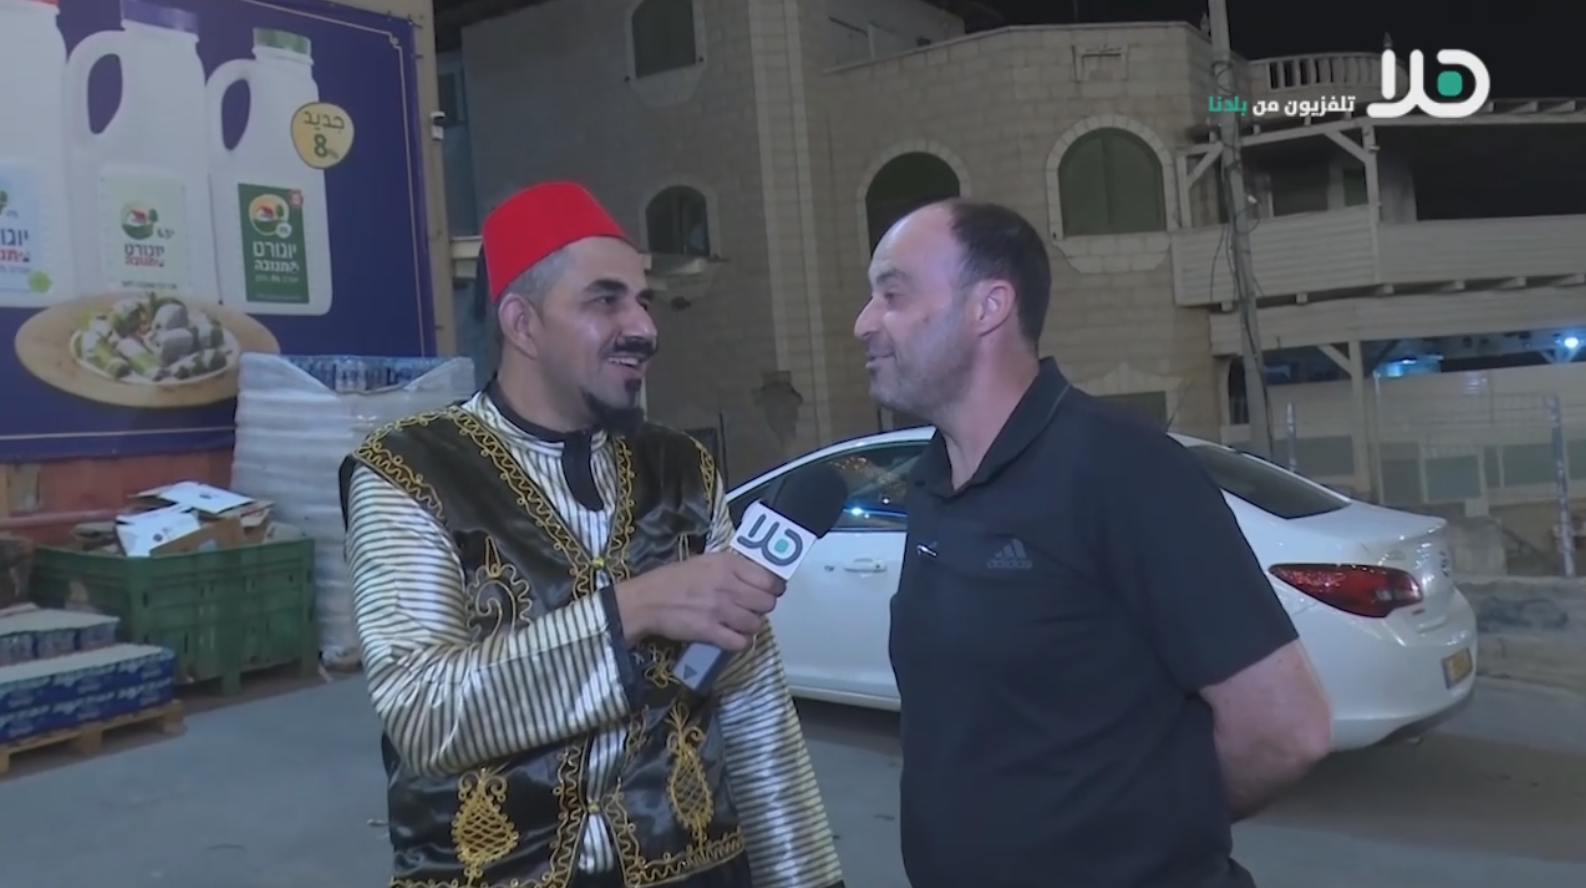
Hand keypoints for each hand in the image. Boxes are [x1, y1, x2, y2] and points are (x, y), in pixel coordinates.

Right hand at [615, 552, 784, 650]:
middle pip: (766, 603)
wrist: (647, 600)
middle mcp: (727, 586)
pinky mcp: (710, 631)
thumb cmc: (673, 579)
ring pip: (756, 624)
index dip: (774, 589)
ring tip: (740, 624)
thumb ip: (731, 568)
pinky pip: (740, 642)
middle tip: (752, 609)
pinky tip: (732, 638)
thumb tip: (757, 578)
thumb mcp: (704, 562)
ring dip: (751, 627)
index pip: (769, 579)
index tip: (771, 593)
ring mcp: (719, 609)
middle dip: (762, 608)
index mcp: (727, 564)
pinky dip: (740, 643)